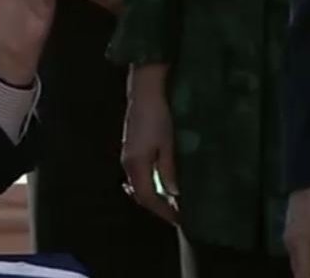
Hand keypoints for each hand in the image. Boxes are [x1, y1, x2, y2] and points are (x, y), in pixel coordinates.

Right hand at [120, 64, 178, 222]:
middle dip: (159, 207)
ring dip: (155, 196)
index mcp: (136, 163)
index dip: (164, 211)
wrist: (145, 88)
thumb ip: (171, 170)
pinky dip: (150, 184)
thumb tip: (175, 193)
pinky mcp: (131, 147)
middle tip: (179, 214)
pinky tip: (163, 183)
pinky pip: (139, 174)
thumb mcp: (170, 144)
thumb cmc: (160, 114)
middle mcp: (128, 162)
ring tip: (174, 202)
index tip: (181, 220)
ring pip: (139, 184)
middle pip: (140, 194)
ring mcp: (127, 154)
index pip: (148, 198)